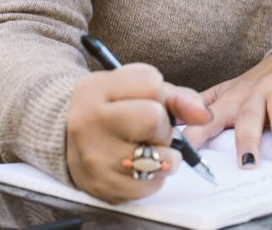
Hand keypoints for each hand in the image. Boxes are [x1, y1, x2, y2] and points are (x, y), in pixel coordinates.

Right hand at [65, 63, 210, 202]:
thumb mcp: (133, 89)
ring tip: (146, 148)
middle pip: (154, 119)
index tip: (146, 101)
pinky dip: (154, 177)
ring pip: (160, 157)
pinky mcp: (104, 187)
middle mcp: (89, 122)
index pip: (152, 84)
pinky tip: (139, 166)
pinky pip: (152, 185)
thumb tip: (205, 115)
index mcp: (96, 90)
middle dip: (162, 125)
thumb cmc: (108, 109)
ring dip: (165, 154)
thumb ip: (175, 96)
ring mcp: (95, 158)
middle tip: (148, 129)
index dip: (159, 94)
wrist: (66, 139)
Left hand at [184, 50, 271, 167]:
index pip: (210, 118)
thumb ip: (204, 108)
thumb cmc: (256, 84)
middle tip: (246, 162)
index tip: (186, 150)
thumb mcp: (228, 93)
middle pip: (249, 116)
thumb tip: (175, 126)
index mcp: (233, 99)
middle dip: (247, 139)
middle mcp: (255, 94)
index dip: (197, 133)